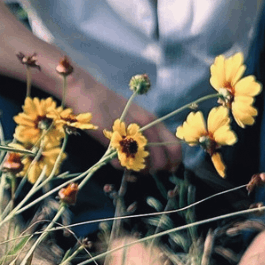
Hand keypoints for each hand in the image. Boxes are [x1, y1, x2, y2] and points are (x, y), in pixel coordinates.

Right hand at [65, 76, 182, 172]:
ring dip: (138, 170)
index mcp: (154, 122)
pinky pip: (123, 163)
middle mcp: (146, 129)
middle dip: (155, 170)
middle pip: (162, 161)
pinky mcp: (114, 141)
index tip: (167, 169)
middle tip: (145, 169)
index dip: (173, 163)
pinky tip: (115, 156)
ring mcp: (130, 135)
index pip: (175, 148)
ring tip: (129, 163)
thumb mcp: (137, 117)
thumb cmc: (113, 106)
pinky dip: (120, 165)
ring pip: (144, 165)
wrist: (89, 94)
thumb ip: (149, 133)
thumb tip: (160, 158)